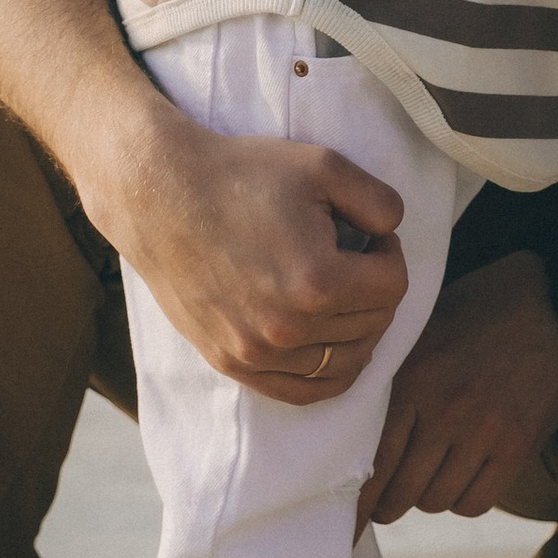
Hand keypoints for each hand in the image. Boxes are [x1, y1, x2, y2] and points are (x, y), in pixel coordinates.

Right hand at [85, 110, 408, 403]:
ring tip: (342, 293)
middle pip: (373, 324)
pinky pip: (302, 392)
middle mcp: (288, 328)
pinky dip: (328, 373)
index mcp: (317, 281)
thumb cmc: (243, 175)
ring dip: (358, 328)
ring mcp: (256, 352)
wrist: (162, 196)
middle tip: (355, 257)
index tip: (369, 234)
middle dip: (375, 288)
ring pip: (344, 363)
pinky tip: (329, 341)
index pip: (394, 286)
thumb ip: (380, 201)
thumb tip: (395, 233)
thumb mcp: (325, 166)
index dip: (390, 252)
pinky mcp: (231, 362)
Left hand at [358, 253, 557, 532]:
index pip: (374, 459)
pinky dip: (464, 499)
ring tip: (431, 479)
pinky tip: (464, 479)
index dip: (360, 501)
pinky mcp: (517, 446)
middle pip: (400, 491)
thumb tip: (363, 427)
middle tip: (388, 502)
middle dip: (389, 505)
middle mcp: (444, 411)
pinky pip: (475, 502)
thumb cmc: (487, 308)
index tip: (351, 522)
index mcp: (415, 378)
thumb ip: (398, 374)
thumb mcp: (430, 327)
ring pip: (436, 500)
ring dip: (428, 497)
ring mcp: (483, 431)